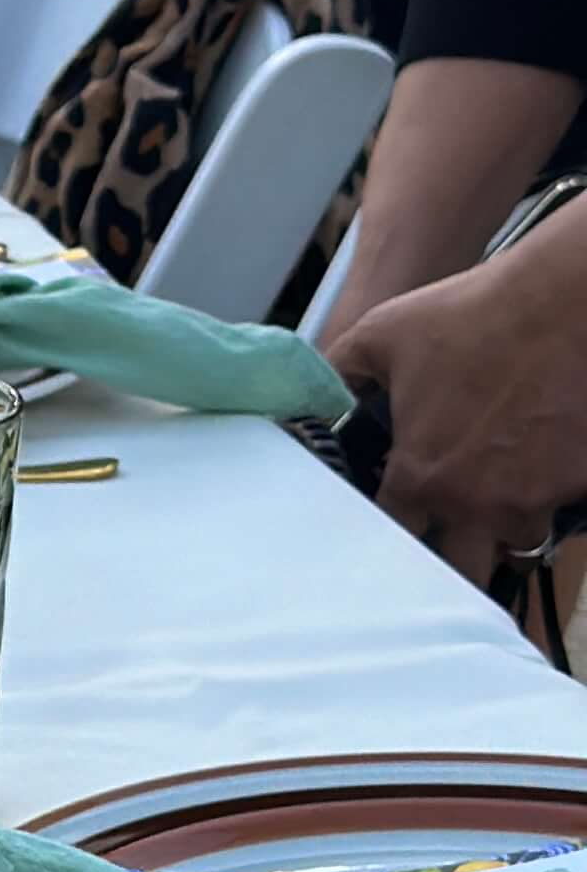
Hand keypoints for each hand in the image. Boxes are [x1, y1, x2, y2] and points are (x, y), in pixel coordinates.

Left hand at [329, 231, 586, 591]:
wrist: (565, 300)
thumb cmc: (474, 314)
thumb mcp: (382, 335)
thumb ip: (338, 374)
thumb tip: (312, 395)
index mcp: (420, 478)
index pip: (390, 538)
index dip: (387, 532)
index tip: (392, 523)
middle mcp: (475, 503)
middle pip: (457, 570)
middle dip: (450, 560)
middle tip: (448, 538)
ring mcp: (533, 499)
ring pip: (517, 543)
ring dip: (506, 529)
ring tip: (500, 499)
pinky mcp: (579, 483)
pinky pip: (562, 511)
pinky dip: (551, 496)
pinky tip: (542, 468)